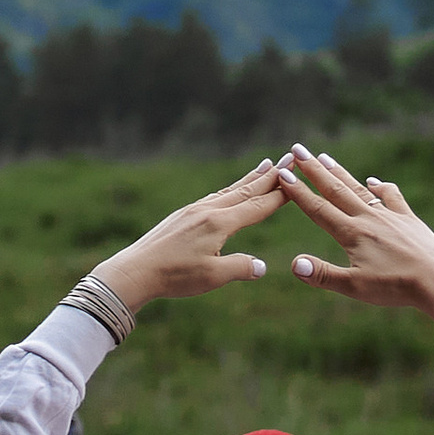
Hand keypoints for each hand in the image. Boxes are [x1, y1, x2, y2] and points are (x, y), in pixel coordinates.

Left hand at [90, 160, 287, 313]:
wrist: (135, 270)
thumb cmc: (174, 276)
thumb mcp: (212, 277)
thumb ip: (240, 268)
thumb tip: (262, 266)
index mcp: (219, 223)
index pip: (258, 206)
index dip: (280, 194)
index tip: (298, 178)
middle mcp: (209, 210)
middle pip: (246, 190)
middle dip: (271, 176)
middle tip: (290, 157)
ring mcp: (195, 210)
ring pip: (230, 190)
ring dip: (251, 178)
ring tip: (267, 165)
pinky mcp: (184, 215)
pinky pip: (215, 196)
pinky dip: (231, 189)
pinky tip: (231, 191)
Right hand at [277, 147, 433, 336]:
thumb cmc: (396, 287)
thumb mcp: (355, 287)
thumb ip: (322, 274)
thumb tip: (293, 263)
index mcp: (352, 234)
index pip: (318, 209)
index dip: (298, 192)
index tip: (283, 174)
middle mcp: (368, 218)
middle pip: (335, 190)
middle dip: (313, 170)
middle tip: (297, 150)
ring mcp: (389, 216)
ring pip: (358, 189)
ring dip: (340, 173)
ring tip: (323, 157)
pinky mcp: (409, 220)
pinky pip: (392, 197)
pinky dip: (381, 187)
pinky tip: (374, 181)